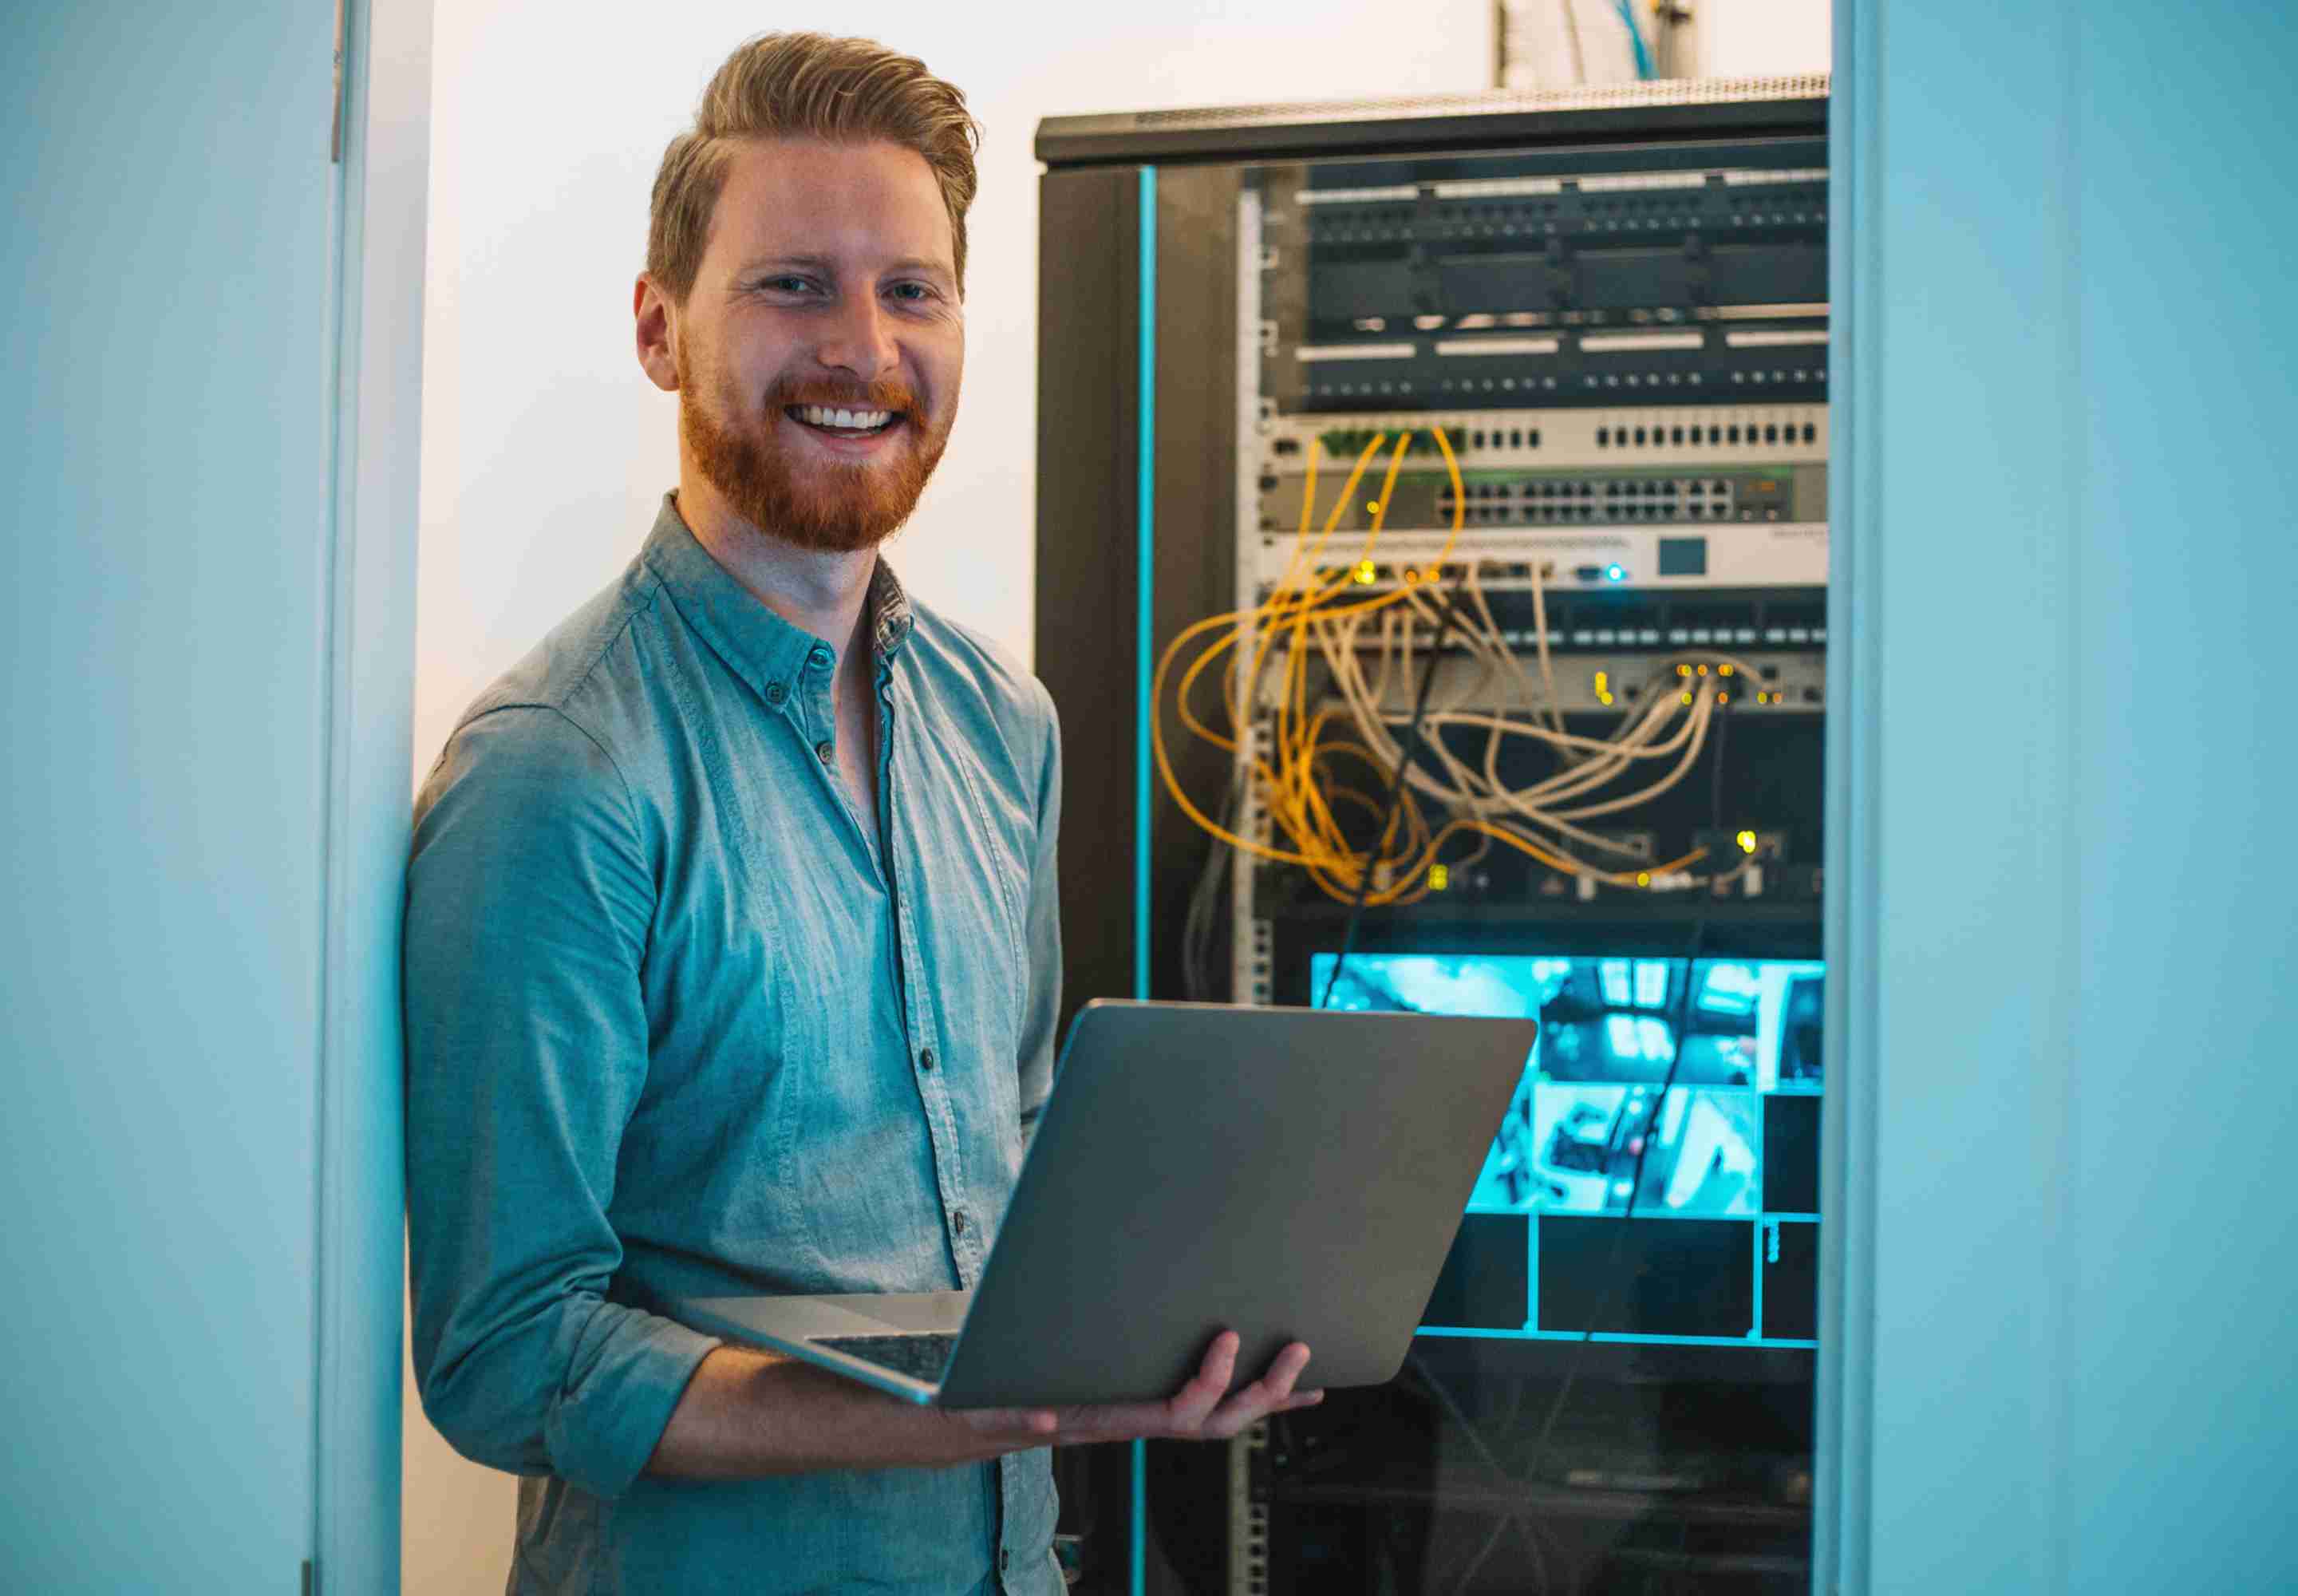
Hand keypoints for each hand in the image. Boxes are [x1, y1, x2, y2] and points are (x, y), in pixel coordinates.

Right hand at [944, 1331, 1322, 1453]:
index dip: (1210, 1381)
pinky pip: (1202, 1400)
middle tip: (1298, 1352)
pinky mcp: (1141, 1398)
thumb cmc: (990, 1409)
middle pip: (1217, 1421)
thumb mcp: (996, 1411)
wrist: (981, 1420)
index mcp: (1113, 1420)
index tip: (1228, 1337)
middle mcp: (1138, 1420)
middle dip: (1263, 1391)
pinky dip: (1241, 1389)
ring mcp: (1143, 1412)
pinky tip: (1266, 1377)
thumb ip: (1015, 1419)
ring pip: (1218, 1414)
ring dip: (1266, 1393)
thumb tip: (1039, 1425)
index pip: (1178, 1412)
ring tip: (1303, 1368)